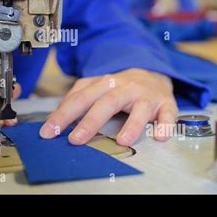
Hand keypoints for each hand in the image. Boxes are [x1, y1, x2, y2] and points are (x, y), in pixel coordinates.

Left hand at [39, 69, 176, 145]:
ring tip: (122, 141)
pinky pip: (167, 114)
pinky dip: (165, 124)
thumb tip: (56, 116)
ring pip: (139, 108)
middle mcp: (124, 87)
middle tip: (75, 140)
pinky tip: (160, 136)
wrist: (153, 75)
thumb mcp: (97, 87)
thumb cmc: (121, 87)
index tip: (48, 132)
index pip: (80, 98)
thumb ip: (78, 97)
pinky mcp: (165, 104)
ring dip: (132, 125)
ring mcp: (146, 95)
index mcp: (104, 83)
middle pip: (106, 102)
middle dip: (90, 122)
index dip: (63, 115)